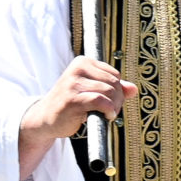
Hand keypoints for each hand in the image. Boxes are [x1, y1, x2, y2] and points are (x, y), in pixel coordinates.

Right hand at [19, 56, 136, 175]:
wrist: (46, 118)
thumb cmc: (72, 104)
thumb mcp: (92, 91)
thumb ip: (114, 88)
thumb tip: (134, 89)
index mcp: (82, 62)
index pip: (114, 74)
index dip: (118, 90)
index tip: (110, 100)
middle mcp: (76, 69)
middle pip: (114, 83)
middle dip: (118, 99)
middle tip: (110, 110)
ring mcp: (73, 84)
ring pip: (109, 92)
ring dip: (114, 107)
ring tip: (106, 113)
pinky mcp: (72, 99)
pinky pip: (101, 101)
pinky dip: (109, 110)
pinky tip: (107, 116)